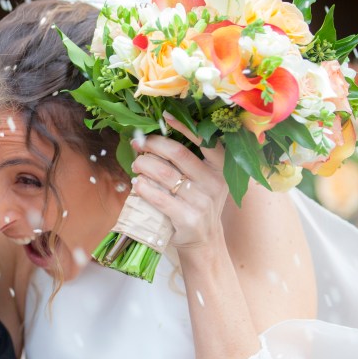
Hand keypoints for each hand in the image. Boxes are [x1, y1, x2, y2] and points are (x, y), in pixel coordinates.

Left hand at [130, 133, 228, 250]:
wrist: (204, 241)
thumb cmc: (198, 204)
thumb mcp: (204, 181)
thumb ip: (190, 161)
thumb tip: (157, 138)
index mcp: (221, 168)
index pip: (204, 141)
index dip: (184, 127)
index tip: (165, 117)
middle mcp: (214, 182)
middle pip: (178, 153)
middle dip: (153, 145)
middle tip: (138, 145)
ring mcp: (203, 201)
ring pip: (165, 174)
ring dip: (144, 165)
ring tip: (136, 165)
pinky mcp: (189, 218)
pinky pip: (160, 198)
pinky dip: (144, 188)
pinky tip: (137, 184)